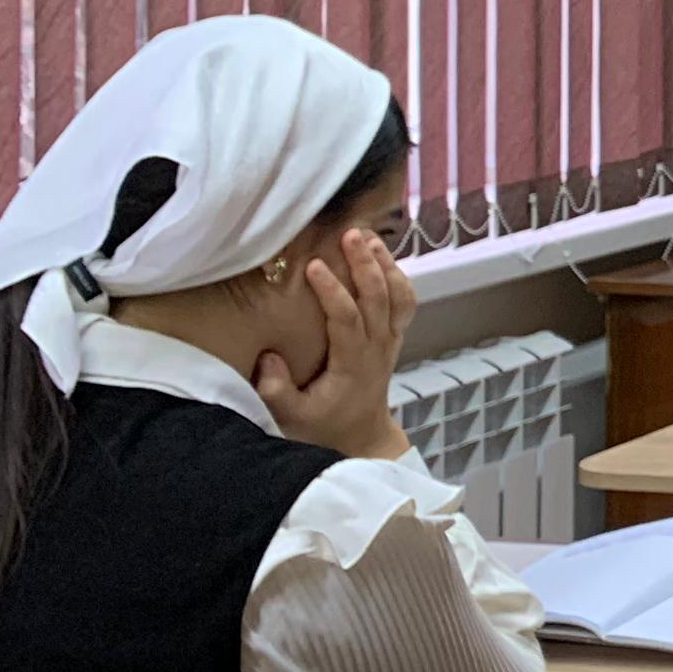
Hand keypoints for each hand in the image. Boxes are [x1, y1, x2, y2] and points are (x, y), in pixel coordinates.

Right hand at [252, 233, 415, 463]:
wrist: (361, 436)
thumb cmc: (323, 426)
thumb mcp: (292, 418)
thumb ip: (277, 391)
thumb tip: (268, 358)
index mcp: (353, 363)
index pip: (348, 318)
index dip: (333, 290)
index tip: (314, 265)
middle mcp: (378, 347)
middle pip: (380, 298)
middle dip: (366, 264)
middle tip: (350, 234)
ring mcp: (390, 341)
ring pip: (399, 297)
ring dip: (386, 265)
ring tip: (368, 238)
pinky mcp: (393, 338)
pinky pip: (404, 303)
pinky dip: (398, 277)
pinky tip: (381, 257)